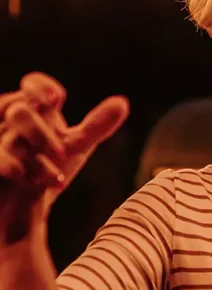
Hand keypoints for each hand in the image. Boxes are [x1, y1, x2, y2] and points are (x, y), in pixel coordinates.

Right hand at [0, 73, 129, 200]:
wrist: (21, 204)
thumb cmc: (45, 165)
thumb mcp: (74, 145)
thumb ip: (95, 125)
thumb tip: (122, 102)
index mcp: (33, 112)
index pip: (31, 85)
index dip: (40, 87)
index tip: (57, 98)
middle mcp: (9, 124)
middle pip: (19, 112)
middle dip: (40, 132)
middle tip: (62, 153)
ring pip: (8, 139)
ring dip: (33, 156)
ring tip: (58, 178)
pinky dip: (14, 170)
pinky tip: (32, 183)